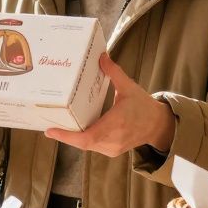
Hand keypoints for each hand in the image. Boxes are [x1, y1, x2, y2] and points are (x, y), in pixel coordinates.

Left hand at [45, 54, 174, 156]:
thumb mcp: (129, 87)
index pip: (87, 137)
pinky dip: (82, 139)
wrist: (158, 126)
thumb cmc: (143, 106)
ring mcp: (112, 148)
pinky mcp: (112, 151)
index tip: (50, 131)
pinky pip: (92, 146)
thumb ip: (114, 72)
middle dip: (65, 135)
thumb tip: (102, 56)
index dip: (67, 136)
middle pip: (82, 142)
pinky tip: (74, 130)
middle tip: (49, 125)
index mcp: (116, 124)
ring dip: (72, 138)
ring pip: (86, 145)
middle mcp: (113, 140)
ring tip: (58, 127)